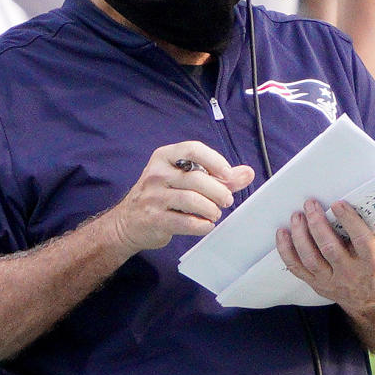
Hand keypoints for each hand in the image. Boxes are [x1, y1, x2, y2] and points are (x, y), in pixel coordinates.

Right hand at [107, 142, 253, 252]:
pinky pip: (185, 222)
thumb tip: (247, 173)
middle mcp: (156, 174)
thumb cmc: (161, 195)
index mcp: (164, 157)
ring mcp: (153, 197)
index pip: (193, 149)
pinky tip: (205, 225)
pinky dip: (201, 225)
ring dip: (211, 209)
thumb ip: (217, 176)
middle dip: (218, 191)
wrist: (127, 222)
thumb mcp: (184, 179)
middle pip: (196, 178)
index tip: (228, 174)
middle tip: (227, 200)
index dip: (215, 160)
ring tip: (215, 213)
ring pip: (191, 200)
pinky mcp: (154, 219)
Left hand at [275, 197, 374, 312]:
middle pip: (330, 249)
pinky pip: (297, 268)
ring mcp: (331, 281)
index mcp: (374, 262)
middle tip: (309, 203)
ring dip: (300, 236)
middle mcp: (351, 274)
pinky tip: (281, 233)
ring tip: (296, 215)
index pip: (360, 241)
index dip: (348, 222)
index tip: (337, 203)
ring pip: (311, 259)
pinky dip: (286, 251)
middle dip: (318, 225)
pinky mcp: (316, 284)